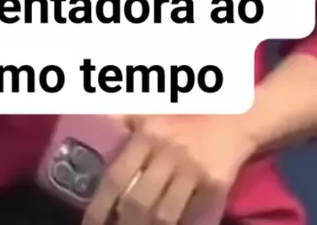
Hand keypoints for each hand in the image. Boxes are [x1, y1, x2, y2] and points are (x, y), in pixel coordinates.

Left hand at [83, 114, 255, 224]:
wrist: (234, 116)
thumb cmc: (186, 115)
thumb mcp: (151, 110)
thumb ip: (125, 119)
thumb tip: (100, 123)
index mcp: (148, 134)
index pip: (117, 177)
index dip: (100, 206)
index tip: (91, 224)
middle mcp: (168, 152)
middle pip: (138, 202)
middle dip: (124, 224)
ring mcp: (193, 170)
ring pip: (165, 215)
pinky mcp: (215, 185)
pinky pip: (193, 217)